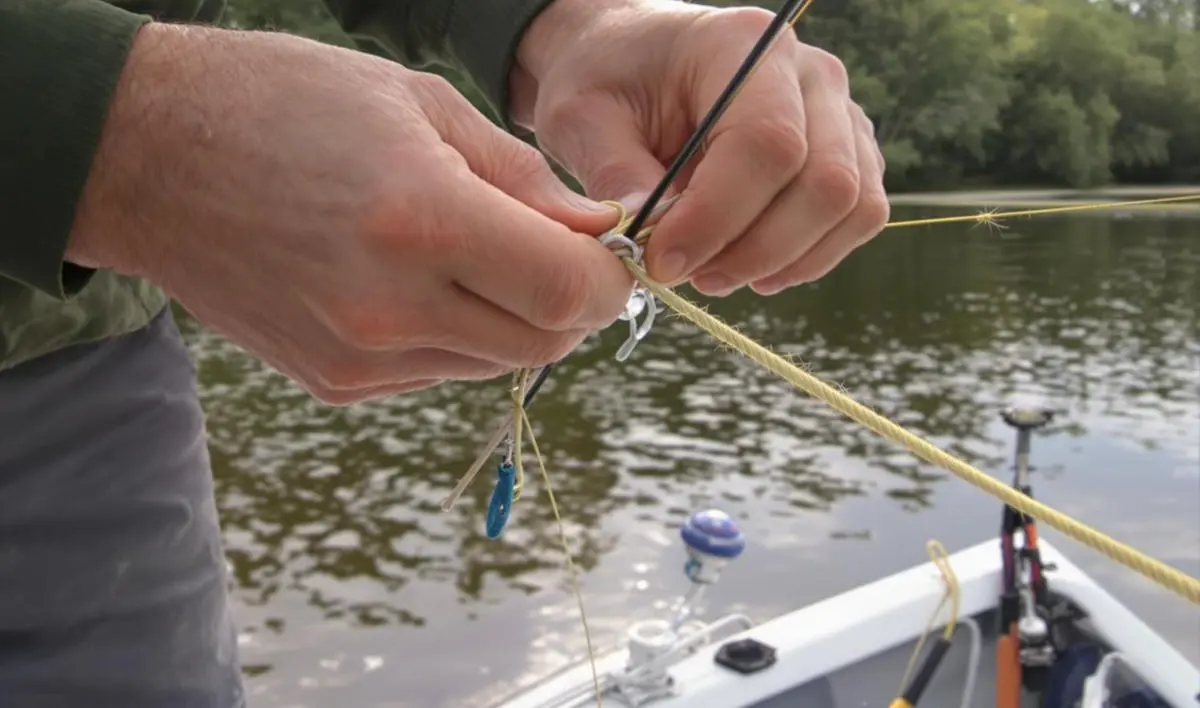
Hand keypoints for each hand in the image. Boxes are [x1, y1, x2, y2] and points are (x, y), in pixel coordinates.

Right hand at [67, 23, 630, 404]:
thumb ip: (523, 178)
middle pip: (542, 343)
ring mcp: (357, 356)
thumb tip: (597, 229)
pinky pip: (437, 373)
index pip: (565, 291)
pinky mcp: (333, 383)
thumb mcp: (420, 105)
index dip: (607, 278)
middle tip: (560, 255)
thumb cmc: (285, 103)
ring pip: (493, 364)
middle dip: (572, 305)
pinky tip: (424, 282)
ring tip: (480, 256)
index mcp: (420, 219)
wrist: (147, 156)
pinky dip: (458, 336)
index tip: (607, 251)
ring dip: (515, 320)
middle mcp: (390, 306)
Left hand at [511, 0, 888, 295]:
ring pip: (852, 206)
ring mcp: (839, 111)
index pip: (766, 143)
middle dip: (754, 251)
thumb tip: (652, 245)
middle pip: (825, 182)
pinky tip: (750, 268)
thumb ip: (617, 178)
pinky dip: (809, 257)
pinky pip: (859, 216)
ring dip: (785, 261)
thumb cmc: (604, 79)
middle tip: (687, 276)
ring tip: (714, 274)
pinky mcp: (848, 151)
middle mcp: (810, 72)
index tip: (661, 261)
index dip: (718, 218)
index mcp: (744, 45)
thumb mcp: (581, 120)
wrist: (630, 59)